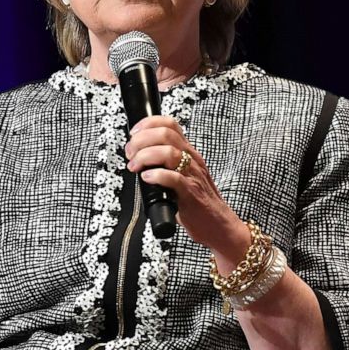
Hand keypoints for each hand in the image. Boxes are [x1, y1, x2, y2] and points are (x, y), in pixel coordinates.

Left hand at [124, 116, 249, 260]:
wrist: (218, 225)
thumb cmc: (197, 201)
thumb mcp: (182, 173)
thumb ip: (165, 162)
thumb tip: (137, 156)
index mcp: (188, 152)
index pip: (170, 124)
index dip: (147, 124)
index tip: (133, 134)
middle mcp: (191, 159)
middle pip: (165, 134)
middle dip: (141, 141)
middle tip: (130, 154)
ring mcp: (192, 175)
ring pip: (169, 152)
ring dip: (145, 156)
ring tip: (135, 167)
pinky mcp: (191, 193)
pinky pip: (174, 178)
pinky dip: (157, 175)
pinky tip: (147, 178)